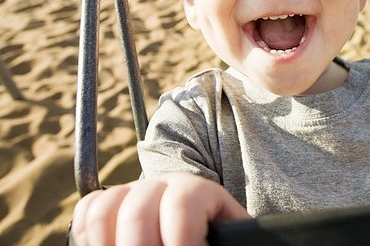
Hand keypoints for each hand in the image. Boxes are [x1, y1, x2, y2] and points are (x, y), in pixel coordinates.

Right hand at [71, 172, 249, 245]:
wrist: (205, 222)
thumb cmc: (218, 237)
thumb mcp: (228, 235)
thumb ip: (225, 238)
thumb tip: (215, 241)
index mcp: (198, 190)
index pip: (183, 205)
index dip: (183, 242)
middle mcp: (162, 183)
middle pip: (137, 213)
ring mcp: (133, 190)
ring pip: (105, 210)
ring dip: (110, 245)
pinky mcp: (110, 202)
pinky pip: (87, 211)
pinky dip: (89, 237)